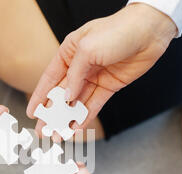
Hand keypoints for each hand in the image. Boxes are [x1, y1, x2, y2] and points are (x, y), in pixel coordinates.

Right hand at [27, 3, 175, 137]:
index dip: (40, 97)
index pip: (49, 78)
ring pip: (77, 103)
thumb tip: (67, 97)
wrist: (149, 31)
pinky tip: (77, 128)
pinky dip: (85, 117)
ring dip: (67, 119)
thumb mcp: (87, 48)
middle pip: (61, 94)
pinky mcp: (109, 86)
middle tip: (44, 131)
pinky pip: (94, 105)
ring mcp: (94, 78)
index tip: (32, 113)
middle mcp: (80, 67)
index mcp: (69, 53)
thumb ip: (74, 75)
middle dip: (52, 114)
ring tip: (59, 135)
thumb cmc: (117, 31)